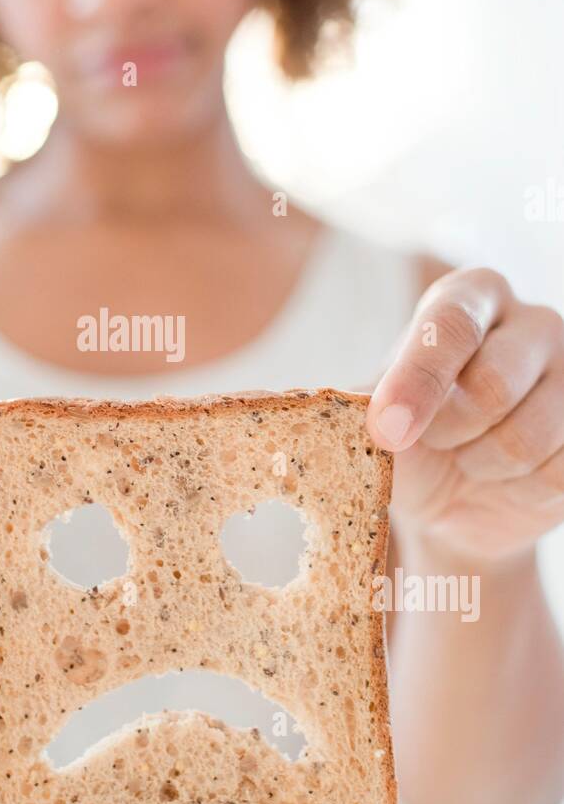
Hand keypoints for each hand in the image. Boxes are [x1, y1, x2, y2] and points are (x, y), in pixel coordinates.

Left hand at [366, 267, 563, 562]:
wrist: (453, 505)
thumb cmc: (405, 443)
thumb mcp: (368, 418)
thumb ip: (347, 403)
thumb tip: (269, 401)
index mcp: (466, 297)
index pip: (447, 326)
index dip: (416, 383)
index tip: (386, 432)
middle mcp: (529, 321)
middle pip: (495, 382)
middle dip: (450, 432)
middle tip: (435, 442)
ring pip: (530, 433)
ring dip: (483, 466)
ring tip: (469, 459)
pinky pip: (559, 469)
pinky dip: (519, 490)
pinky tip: (507, 478)